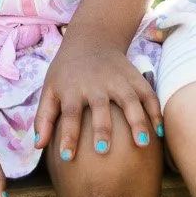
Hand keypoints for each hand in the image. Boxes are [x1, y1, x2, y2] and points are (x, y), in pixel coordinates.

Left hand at [34, 37, 160, 158]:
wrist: (92, 39)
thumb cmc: (67, 71)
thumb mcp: (50, 89)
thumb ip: (44, 117)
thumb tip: (37, 146)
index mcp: (73, 88)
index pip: (69, 113)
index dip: (67, 135)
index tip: (66, 157)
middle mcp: (96, 84)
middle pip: (100, 106)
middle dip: (102, 128)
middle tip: (102, 150)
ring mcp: (118, 80)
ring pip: (129, 100)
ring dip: (136, 121)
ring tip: (142, 144)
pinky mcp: (135, 78)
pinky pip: (148, 95)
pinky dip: (155, 111)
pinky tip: (158, 131)